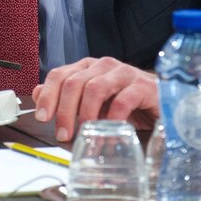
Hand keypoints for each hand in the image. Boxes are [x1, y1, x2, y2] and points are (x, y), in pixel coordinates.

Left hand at [32, 56, 158, 142]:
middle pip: (74, 82)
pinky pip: (123, 100)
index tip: (42, 118)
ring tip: (84, 133)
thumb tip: (36, 94)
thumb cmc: (127, 102)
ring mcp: (124, 73)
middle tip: (63, 134)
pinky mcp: (143, 86)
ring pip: (95, 88)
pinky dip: (112, 118)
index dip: (48, 96)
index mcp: (88, 67)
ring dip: (86, 114)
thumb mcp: (93, 102)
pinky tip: (109, 132)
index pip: (59, 75)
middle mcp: (103, 66)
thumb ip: (65, 97)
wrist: (164, 102)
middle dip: (65, 111)